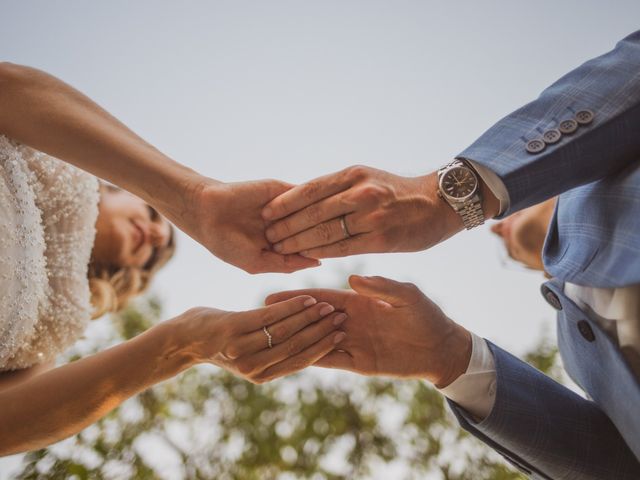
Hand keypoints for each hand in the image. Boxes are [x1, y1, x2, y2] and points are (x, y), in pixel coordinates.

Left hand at [174, 295, 346, 383]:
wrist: (181, 340)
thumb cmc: (219, 344)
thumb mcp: (249, 355)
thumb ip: (272, 354)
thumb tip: (302, 347)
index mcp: (260, 376)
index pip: (299, 362)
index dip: (322, 348)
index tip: (341, 334)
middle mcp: (252, 367)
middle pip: (296, 347)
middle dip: (322, 332)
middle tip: (342, 318)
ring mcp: (242, 348)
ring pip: (286, 332)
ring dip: (311, 318)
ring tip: (329, 307)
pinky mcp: (234, 329)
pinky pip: (270, 316)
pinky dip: (292, 306)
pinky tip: (307, 298)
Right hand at [177, 177, 320, 273]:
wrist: (205, 212)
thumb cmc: (226, 243)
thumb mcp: (257, 262)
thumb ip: (287, 264)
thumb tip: (318, 263)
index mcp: (282, 245)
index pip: (311, 249)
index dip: (322, 252)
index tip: (331, 255)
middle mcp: (287, 225)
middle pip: (316, 229)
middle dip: (323, 235)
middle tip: (329, 238)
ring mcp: (285, 207)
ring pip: (313, 212)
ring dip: (317, 218)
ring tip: (319, 225)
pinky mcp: (281, 189)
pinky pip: (303, 194)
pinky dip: (309, 202)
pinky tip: (310, 211)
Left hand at [260, 166, 462, 258]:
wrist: (438, 203)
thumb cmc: (399, 191)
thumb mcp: (368, 178)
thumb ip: (340, 188)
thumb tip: (308, 200)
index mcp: (353, 174)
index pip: (310, 188)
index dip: (285, 202)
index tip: (266, 212)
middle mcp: (360, 192)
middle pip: (312, 211)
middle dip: (286, 224)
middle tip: (267, 234)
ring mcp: (371, 215)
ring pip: (324, 231)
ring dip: (298, 241)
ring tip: (279, 248)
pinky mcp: (380, 239)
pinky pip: (343, 248)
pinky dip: (322, 252)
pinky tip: (307, 257)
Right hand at [265, 275, 471, 386]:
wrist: (442, 348)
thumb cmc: (426, 316)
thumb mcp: (407, 296)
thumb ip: (382, 287)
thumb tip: (351, 279)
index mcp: (358, 302)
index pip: (321, 297)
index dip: (298, 296)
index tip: (273, 293)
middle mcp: (350, 321)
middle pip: (312, 319)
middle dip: (289, 316)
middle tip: (260, 314)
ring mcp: (352, 343)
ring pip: (317, 339)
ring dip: (297, 337)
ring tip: (269, 336)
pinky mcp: (359, 363)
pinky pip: (332, 360)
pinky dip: (313, 358)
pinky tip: (292, 358)